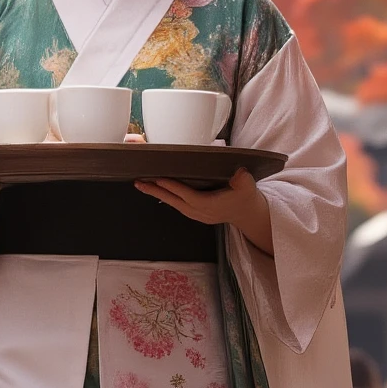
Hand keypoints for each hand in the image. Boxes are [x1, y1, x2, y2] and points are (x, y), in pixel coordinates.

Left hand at [136, 165, 275, 252]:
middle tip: (138, 182)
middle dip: (155, 191)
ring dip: (157, 194)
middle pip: (173, 201)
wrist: (247, 213)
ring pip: (172, 203)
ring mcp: (196, 215)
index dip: (172, 187)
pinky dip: (166, 197)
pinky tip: (156, 190)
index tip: (158, 179)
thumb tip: (238, 173)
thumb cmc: (246, 196)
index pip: (186, 194)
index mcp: (209, 205)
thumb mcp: (247, 186)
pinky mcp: (195, 214)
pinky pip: (176, 205)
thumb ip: (243, 180)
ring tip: (141, 184)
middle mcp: (199, 212)